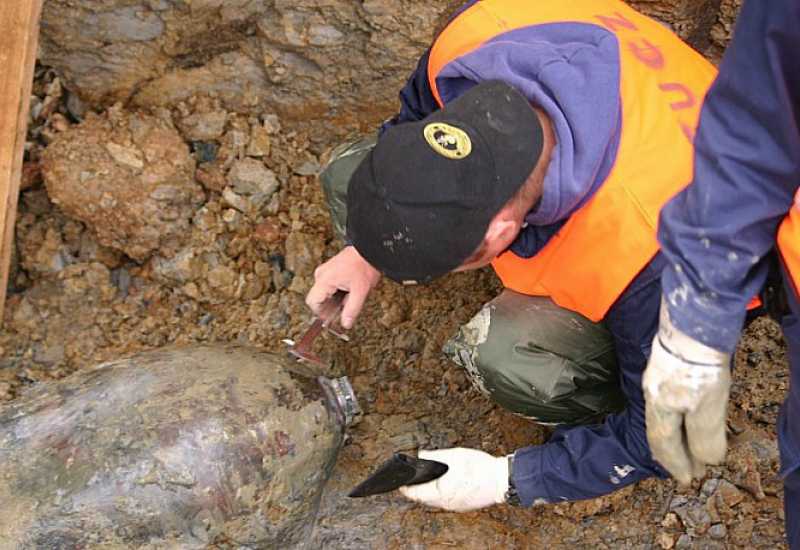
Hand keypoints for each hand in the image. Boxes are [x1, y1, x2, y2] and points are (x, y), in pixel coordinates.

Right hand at [305, 246, 380, 328]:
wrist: (369, 250)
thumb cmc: (364, 266)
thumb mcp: (360, 292)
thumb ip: (351, 310)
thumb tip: (345, 324)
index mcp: (324, 280)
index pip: (312, 302)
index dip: (321, 313)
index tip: (332, 317)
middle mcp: (321, 275)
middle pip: (318, 298)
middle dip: (330, 306)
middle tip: (345, 306)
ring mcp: (325, 271)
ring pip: (324, 293)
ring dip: (335, 299)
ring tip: (350, 295)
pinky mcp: (330, 270)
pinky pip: (329, 286)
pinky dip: (337, 291)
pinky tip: (349, 290)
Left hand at [399, 448, 508, 511]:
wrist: (502, 480)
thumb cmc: (480, 468)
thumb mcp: (454, 455)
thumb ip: (434, 455)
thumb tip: (421, 455)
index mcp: (441, 492)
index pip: (416, 494)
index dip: (406, 488)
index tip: (400, 484)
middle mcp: (447, 503)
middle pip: (425, 499)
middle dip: (417, 490)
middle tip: (412, 479)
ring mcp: (456, 506)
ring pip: (436, 501)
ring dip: (429, 492)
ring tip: (427, 479)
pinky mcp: (464, 505)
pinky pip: (447, 501)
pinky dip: (441, 494)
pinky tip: (444, 484)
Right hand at [642, 298, 731, 484]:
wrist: (693, 323)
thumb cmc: (698, 367)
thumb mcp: (707, 406)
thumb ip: (705, 436)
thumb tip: (708, 460)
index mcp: (659, 407)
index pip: (663, 443)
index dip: (675, 463)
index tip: (687, 479)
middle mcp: (652, 393)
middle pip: (659, 430)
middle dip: (673, 452)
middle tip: (688, 468)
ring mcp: (656, 377)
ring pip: (662, 415)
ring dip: (675, 435)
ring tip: (686, 446)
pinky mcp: (665, 364)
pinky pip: (666, 401)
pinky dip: (675, 416)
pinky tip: (684, 413)